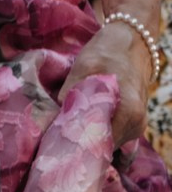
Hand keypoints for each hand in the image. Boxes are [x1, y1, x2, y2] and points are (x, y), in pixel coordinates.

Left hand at [62, 14, 158, 146]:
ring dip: (87, 143)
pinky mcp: (132, 123)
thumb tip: (57, 118)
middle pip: (104, 149)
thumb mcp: (84, 66)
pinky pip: (112, 138)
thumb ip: (72, 92)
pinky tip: (79, 129)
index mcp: (128, 113)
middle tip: (54, 143)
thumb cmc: (107, 51)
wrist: (131, 41)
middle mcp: (136, 124)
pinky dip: (96, 137)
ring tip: (64, 135)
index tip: (55, 146)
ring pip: (108, 146)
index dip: (76, 148)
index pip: (100, 145)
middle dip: (79, 148)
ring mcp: (136, 126)